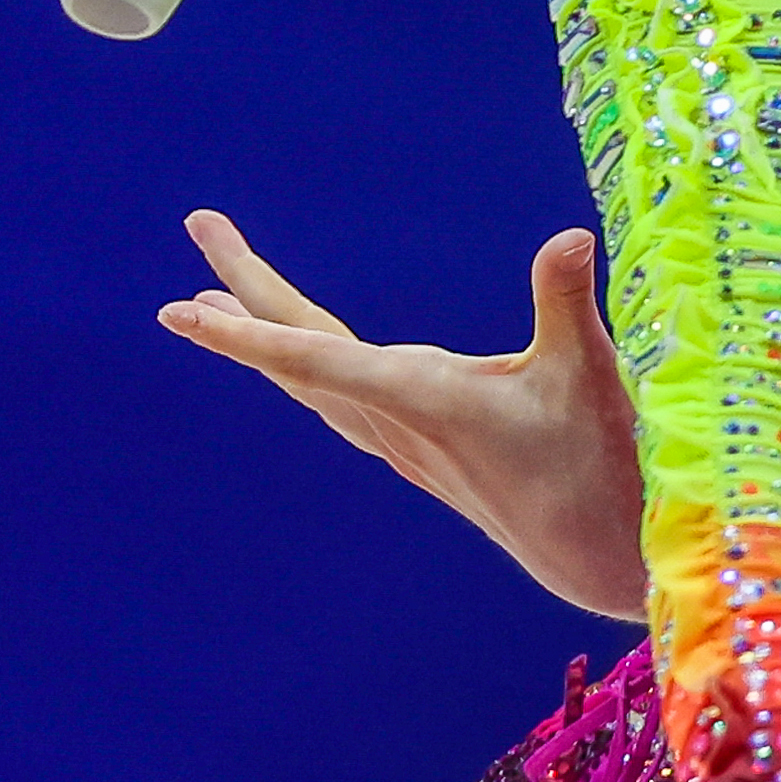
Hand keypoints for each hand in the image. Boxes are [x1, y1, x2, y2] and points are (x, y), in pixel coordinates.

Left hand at [159, 208, 648, 619]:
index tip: (178, 312)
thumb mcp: (588, 378)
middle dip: (245, 287)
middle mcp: (396, 420)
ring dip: (264, 329)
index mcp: (423, 398)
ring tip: (214, 295)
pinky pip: (336, 395)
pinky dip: (301, 360)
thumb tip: (570, 236)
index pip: (312, 358)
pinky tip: (297, 353)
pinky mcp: (419, 448)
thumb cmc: (600, 469)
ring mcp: (403, 440)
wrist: (602, 562)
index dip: (244, 334)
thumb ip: (566, 304)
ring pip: (312, 377)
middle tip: (201, 220)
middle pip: (297, 351)